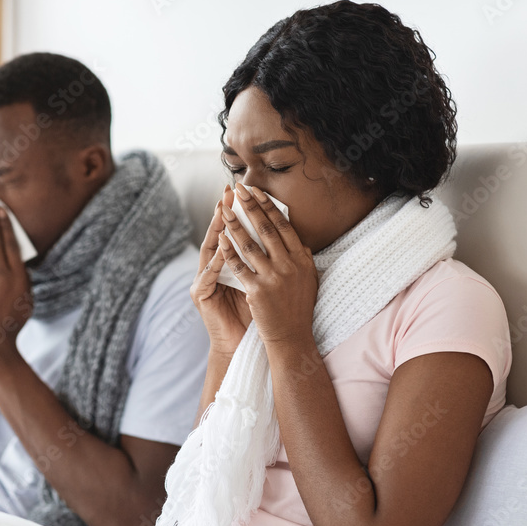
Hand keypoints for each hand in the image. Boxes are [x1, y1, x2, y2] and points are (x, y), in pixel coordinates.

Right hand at [190, 184, 253, 356]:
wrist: (240, 343)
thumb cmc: (255, 314)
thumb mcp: (262, 281)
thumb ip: (265, 260)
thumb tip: (284, 237)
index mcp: (227, 265)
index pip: (233, 233)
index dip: (240, 213)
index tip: (248, 192)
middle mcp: (211, 269)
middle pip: (218, 235)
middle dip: (224, 213)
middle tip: (229, 192)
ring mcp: (202, 281)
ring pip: (210, 250)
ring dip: (216, 231)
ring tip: (223, 213)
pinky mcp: (200, 295)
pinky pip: (208, 275)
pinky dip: (215, 261)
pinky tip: (221, 247)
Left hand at [218, 184, 317, 351]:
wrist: (291, 336)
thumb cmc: (298, 307)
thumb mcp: (308, 279)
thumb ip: (302, 259)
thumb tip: (300, 241)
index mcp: (302, 258)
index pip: (282, 225)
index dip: (267, 206)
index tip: (255, 191)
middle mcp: (289, 265)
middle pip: (265, 228)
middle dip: (249, 206)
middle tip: (237, 189)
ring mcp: (273, 278)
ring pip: (249, 244)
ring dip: (233, 223)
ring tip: (221, 208)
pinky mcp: (257, 291)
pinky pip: (238, 266)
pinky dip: (227, 251)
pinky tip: (219, 238)